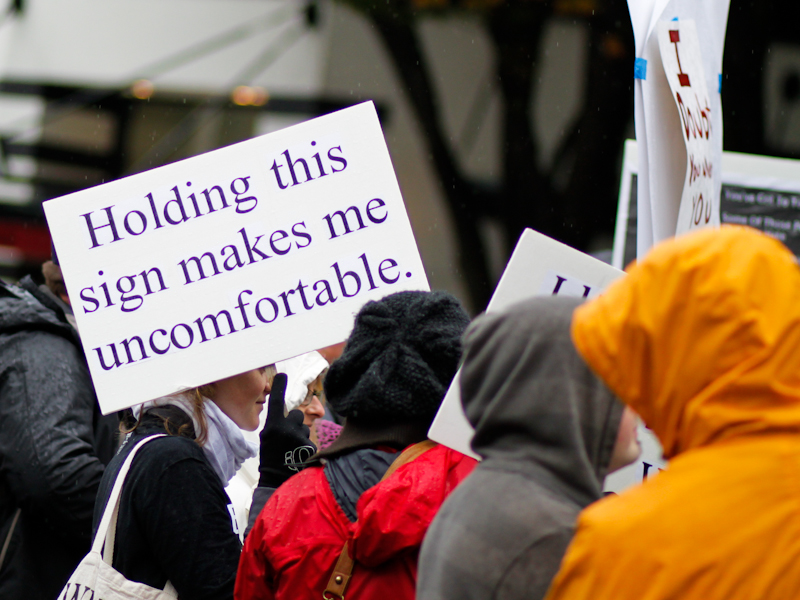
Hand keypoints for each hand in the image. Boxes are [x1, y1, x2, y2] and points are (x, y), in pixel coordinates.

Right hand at [258, 373, 316, 487]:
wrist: (276, 481)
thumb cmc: (271, 459)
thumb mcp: (268, 439)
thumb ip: (277, 425)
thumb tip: (290, 416)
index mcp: (272, 425)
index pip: (276, 401)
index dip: (279, 387)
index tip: (282, 375)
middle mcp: (286, 428)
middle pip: (297, 415)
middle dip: (295, 423)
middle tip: (289, 437)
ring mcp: (298, 437)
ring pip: (305, 429)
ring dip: (301, 436)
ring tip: (293, 451)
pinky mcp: (309, 447)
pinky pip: (310, 441)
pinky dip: (307, 448)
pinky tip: (300, 457)